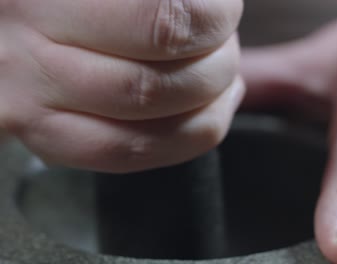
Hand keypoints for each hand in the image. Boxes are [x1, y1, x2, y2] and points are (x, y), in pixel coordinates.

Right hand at [0, 0, 243, 171]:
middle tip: (224, 44)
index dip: (216, 19)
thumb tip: (213, 6)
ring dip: (209, 109)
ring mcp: (31, 103)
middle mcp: (31, 51)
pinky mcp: (40, 135)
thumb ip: (147, 0)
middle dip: (218, 66)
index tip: (225, 10)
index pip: (166, 21)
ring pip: (147, 132)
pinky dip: (185, 141)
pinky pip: (125, 156)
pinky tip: (208, 114)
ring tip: (222, 80)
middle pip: (160, 83)